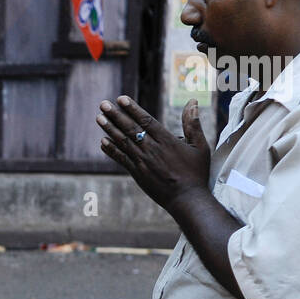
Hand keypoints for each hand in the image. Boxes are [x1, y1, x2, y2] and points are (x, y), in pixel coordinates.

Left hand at [98, 96, 211, 212]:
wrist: (187, 200)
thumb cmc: (196, 173)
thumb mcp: (200, 146)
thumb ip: (193, 124)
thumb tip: (193, 102)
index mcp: (167, 141)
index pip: (146, 121)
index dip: (132, 109)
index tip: (121, 99)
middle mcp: (152, 150)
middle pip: (131, 129)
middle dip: (116, 115)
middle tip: (103, 104)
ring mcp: (143, 162)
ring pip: (123, 142)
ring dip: (109, 129)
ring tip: (99, 118)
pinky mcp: (137, 174)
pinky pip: (122, 159)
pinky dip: (111, 150)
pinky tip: (102, 141)